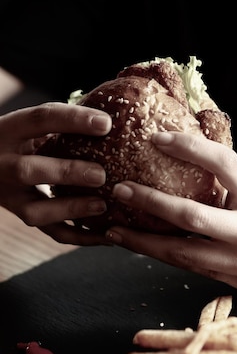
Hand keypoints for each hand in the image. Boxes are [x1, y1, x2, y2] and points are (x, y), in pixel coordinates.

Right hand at [0, 102, 111, 244]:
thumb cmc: (22, 136)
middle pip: (28, 171)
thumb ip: (62, 121)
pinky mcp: (22, 215)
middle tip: (100, 175)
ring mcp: (10, 195)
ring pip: (34, 210)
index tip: (106, 124)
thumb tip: (110, 117)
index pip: (39, 119)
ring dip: (71, 210)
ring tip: (102, 206)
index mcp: (10, 130)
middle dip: (66, 173)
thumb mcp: (31, 124)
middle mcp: (3, 164)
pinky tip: (106, 235)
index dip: (73, 120)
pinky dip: (79, 236)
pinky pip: (50, 232)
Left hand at [105, 131, 236, 299]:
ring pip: (183, 252)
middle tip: (121, 189)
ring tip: (114, 229)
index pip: (224, 163)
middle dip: (152, 202)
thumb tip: (190, 161)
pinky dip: (163, 256)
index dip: (190, 147)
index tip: (158, 137)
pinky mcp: (235, 283)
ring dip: (144, 240)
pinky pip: (190, 268)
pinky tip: (141, 247)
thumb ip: (233, 185)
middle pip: (192, 216)